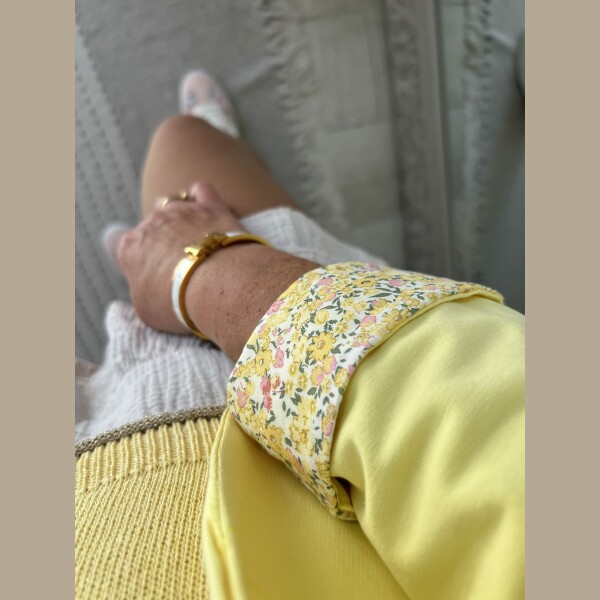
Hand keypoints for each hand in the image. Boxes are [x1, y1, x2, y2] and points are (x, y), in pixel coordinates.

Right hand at [117, 182, 243, 334]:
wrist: (216, 285)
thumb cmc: (177, 303)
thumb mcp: (147, 311)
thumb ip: (142, 294)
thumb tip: (145, 290)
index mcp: (130, 248)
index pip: (128, 248)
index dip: (142, 262)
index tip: (156, 276)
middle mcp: (152, 223)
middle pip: (153, 228)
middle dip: (164, 243)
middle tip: (183, 266)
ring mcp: (181, 211)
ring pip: (172, 204)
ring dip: (180, 218)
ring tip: (195, 239)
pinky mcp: (210, 206)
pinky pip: (201, 190)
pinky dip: (202, 197)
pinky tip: (208, 211)